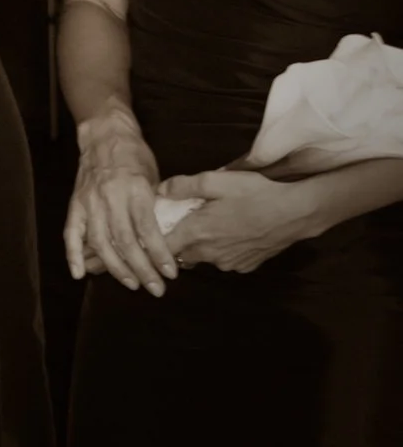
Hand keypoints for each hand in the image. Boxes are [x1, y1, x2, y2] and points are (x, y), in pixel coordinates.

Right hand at [64, 117, 173, 293]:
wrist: (105, 135)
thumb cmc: (135, 156)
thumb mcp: (154, 177)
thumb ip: (156, 207)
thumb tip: (166, 240)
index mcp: (134, 188)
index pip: (147, 228)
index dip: (158, 254)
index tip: (170, 273)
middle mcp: (110, 196)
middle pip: (125, 241)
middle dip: (141, 268)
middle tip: (155, 288)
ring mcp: (89, 201)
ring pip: (101, 242)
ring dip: (116, 268)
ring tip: (132, 283)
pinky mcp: (76, 204)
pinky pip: (72, 233)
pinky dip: (73, 255)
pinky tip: (79, 273)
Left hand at [158, 169, 320, 274]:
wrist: (296, 212)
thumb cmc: (254, 193)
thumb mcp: (216, 180)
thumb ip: (183, 185)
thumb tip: (159, 190)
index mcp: (197, 233)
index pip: (162, 246)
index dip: (154, 240)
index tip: (151, 230)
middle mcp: (210, 254)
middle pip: (181, 254)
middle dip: (177, 242)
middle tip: (181, 223)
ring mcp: (230, 263)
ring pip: (204, 258)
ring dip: (201, 246)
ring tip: (210, 226)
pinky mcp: (247, 266)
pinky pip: (225, 260)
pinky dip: (222, 250)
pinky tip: (232, 234)